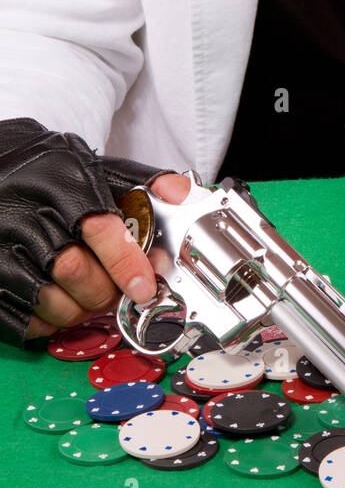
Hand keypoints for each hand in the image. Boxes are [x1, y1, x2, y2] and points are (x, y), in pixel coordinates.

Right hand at [28, 170, 191, 340]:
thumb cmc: (49, 172)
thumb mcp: (95, 165)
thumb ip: (141, 182)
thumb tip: (184, 195)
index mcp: (61, 180)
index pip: (99, 227)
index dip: (127, 263)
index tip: (144, 287)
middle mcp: (26, 211)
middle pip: (73, 270)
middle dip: (105, 291)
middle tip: (117, 293)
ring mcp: (1, 245)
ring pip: (48, 298)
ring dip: (78, 310)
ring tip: (89, 298)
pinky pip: (23, 316)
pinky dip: (47, 322)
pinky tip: (58, 303)